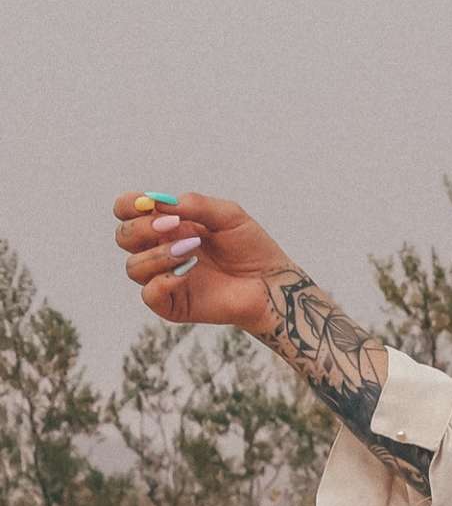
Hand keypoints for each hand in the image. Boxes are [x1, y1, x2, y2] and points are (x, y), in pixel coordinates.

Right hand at [107, 189, 290, 335]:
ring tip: (191, 250)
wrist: (273, 282)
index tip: (146, 203)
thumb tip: (158, 201)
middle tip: (172, 225)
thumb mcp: (229, 216)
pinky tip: (188, 272)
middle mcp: (159, 251)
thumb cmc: (251, 247)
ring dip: (158, 254)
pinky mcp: (172, 304)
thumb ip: (195, 204)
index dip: (128, 205)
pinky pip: (149, 294)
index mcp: (167, 227)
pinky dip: (163, 280)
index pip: (127, 212)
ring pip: (133, 266)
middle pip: (124, 237)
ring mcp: (163, 278)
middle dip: (141, 228)